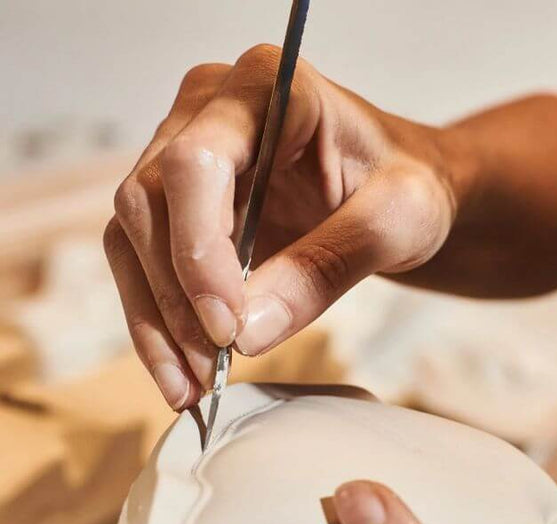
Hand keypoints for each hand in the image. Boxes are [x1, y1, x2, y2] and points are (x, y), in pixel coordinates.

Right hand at [104, 45, 456, 408]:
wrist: (399, 192)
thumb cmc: (407, 188)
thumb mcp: (396, 222)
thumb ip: (328, 266)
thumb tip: (245, 335)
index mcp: (268, 86)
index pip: (196, 165)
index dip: (199, 252)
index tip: (227, 329)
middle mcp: (209, 110)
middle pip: (151, 203)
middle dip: (175, 300)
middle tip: (210, 372)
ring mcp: (185, 153)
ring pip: (135, 239)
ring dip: (156, 322)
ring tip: (188, 389)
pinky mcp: (181, 204)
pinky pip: (147, 262)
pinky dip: (160, 322)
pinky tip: (182, 371)